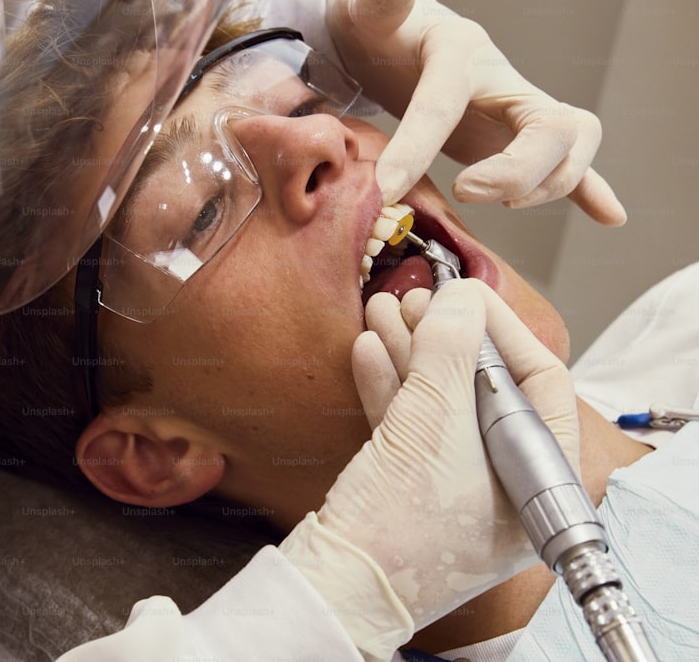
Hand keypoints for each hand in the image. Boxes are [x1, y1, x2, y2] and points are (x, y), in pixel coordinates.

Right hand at [280, 281, 578, 659]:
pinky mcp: (412, 487)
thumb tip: (461, 297)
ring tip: (382, 311)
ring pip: (440, 401)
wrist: (338, 584)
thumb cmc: (401, 523)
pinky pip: (410, 424)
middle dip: (445, 336)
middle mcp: (504, 484)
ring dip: (409, 352)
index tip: (464, 292)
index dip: (501, 328)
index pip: (538, 381)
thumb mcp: (434, 421)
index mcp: (538, 479)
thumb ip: (452, 349)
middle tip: (415, 298)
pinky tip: (369, 351)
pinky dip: (389, 384)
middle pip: (483, 386)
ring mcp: (456, 487)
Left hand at [327, 0, 625, 225]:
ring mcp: (520, 109)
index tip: (388, 189)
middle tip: (463, 191)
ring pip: (571, 145)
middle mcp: (504, 80)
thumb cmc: (383, 33)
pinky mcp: (522, 136)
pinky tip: (609, 216)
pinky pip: (566, 164)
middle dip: (514, 171)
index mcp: (461, 51)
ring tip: (503, 203)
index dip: (417, 147)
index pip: (447, 101)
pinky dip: (589, 190)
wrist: (400, 41)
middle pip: (549, 127)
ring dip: (549, 183)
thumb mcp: (374, 15)